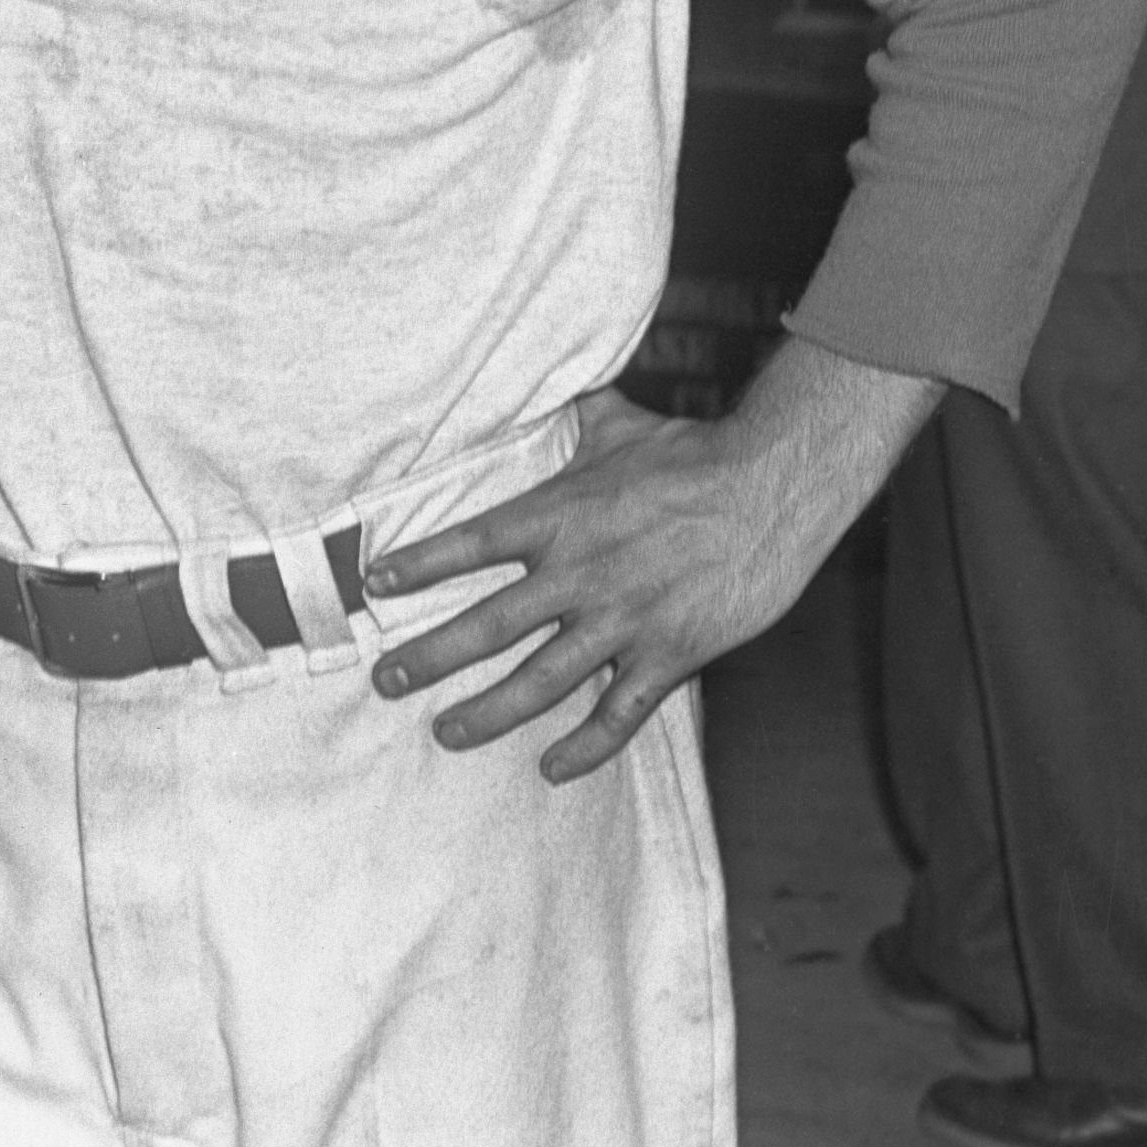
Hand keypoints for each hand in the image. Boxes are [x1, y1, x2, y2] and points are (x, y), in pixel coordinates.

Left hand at [362, 342, 934, 782]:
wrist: (772, 487)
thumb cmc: (693, 452)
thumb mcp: (618, 425)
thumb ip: (575, 415)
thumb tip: (548, 378)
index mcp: (558, 516)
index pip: (469, 545)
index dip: (419, 565)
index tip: (373, 584)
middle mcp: (579, 574)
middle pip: (488, 625)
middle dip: (429, 657)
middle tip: (385, 681)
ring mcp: (623, 621)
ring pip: (540, 681)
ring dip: (489, 712)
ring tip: (446, 732)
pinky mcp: (670, 655)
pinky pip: (618, 714)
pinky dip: (585, 747)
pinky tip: (551, 768)